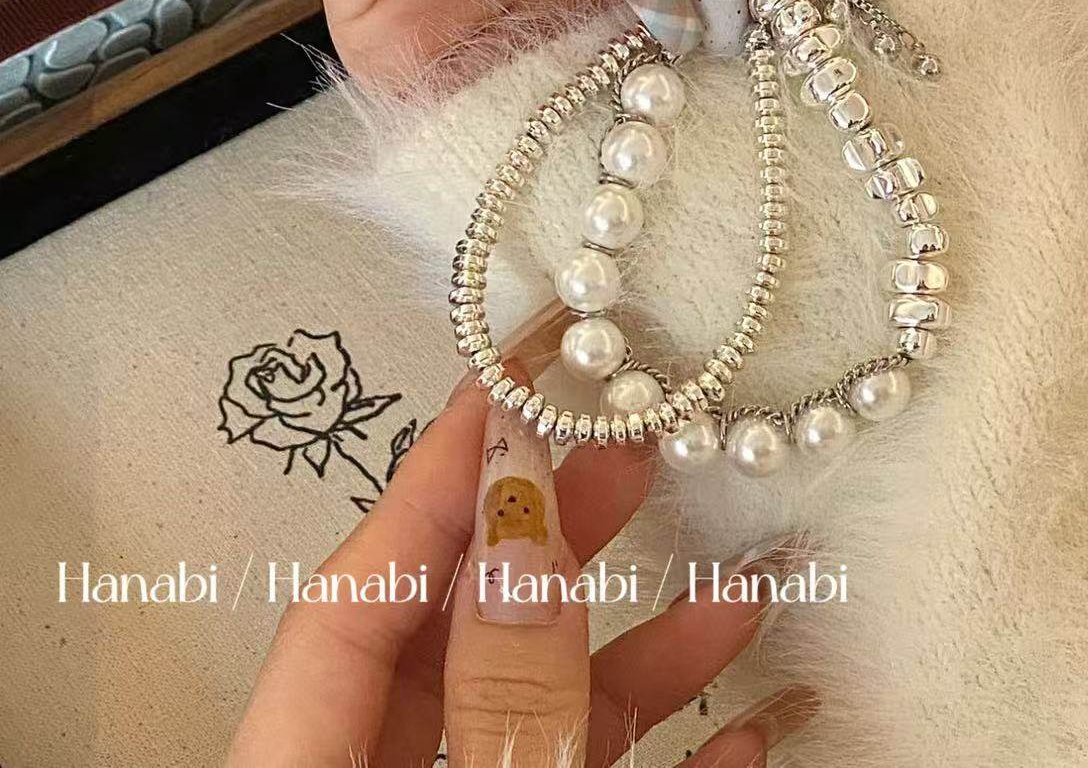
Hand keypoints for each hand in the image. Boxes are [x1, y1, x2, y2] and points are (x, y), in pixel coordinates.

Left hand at [226, 306, 816, 766]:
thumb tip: (528, 542)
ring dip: (655, 652)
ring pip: (557, 710)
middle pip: (466, 627)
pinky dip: (680, 757)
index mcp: (308, 757)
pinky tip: (753, 722)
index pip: (361, 585)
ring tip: (744, 585)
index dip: (435, 476)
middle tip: (637, 451)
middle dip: (563, 538)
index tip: (505, 383)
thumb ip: (498, 683)